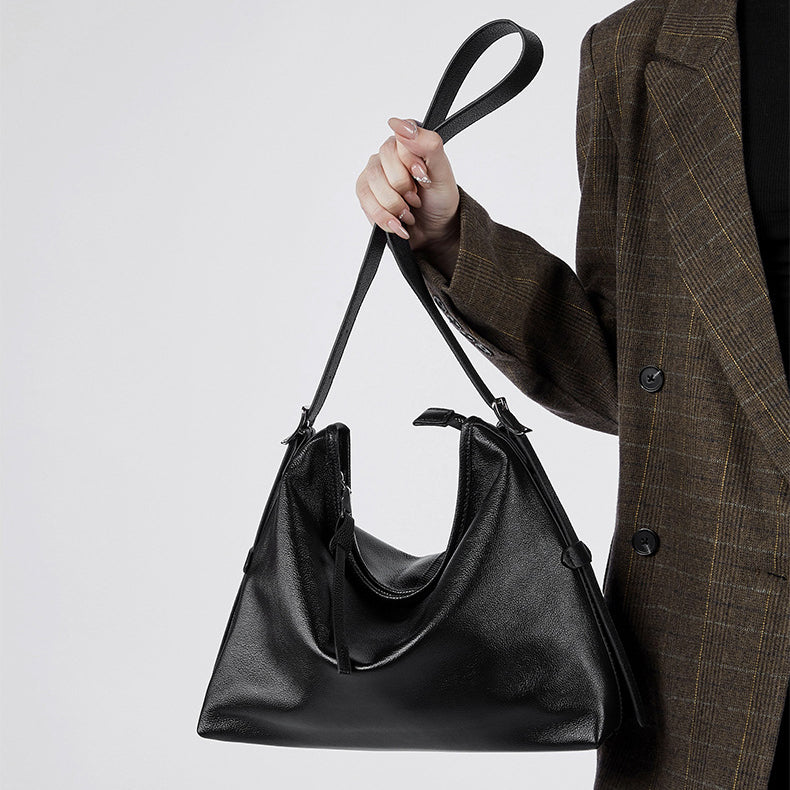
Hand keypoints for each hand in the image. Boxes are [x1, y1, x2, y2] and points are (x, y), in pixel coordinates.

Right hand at [355, 117, 459, 251]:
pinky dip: (385, 218)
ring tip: (408, 211)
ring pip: (371, 186)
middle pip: (380, 167)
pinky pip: (366, 204)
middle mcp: (386, 155)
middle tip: (417, 197)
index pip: (396, 142)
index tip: (424, 178)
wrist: (435, 227)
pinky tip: (398, 222)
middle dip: (403, 189)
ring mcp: (373, 175)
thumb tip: (401, 125)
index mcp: (405, 142)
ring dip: (395, 206)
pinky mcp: (365, 195)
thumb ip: (428, 144)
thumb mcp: (443, 172)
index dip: (410, 164)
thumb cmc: (439, 198)